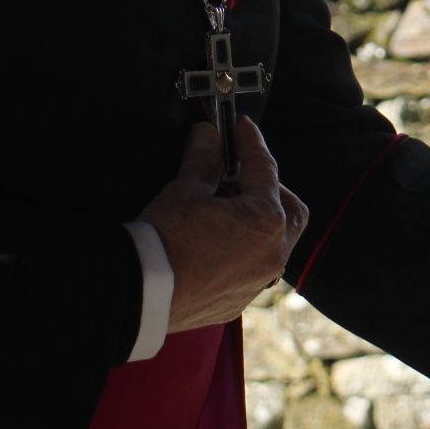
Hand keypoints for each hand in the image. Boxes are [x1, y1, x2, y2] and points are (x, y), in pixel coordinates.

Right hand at [139, 117, 308, 332]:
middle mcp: (274, 253)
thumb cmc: (166, 240)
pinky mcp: (238, 301)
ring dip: (261, 221)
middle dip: (271, 187)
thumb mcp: (185, 191)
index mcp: (267, 221)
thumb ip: (204, 160)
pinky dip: (247, 249)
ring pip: (276, 243)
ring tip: (230, 206)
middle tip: (244, 173)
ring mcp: (259, 281)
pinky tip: (221, 240)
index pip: (265, 169)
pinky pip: (255, 269)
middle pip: (289, 210)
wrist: (140, 295)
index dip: (252, 144)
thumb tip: (208, 135)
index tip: (241, 128)